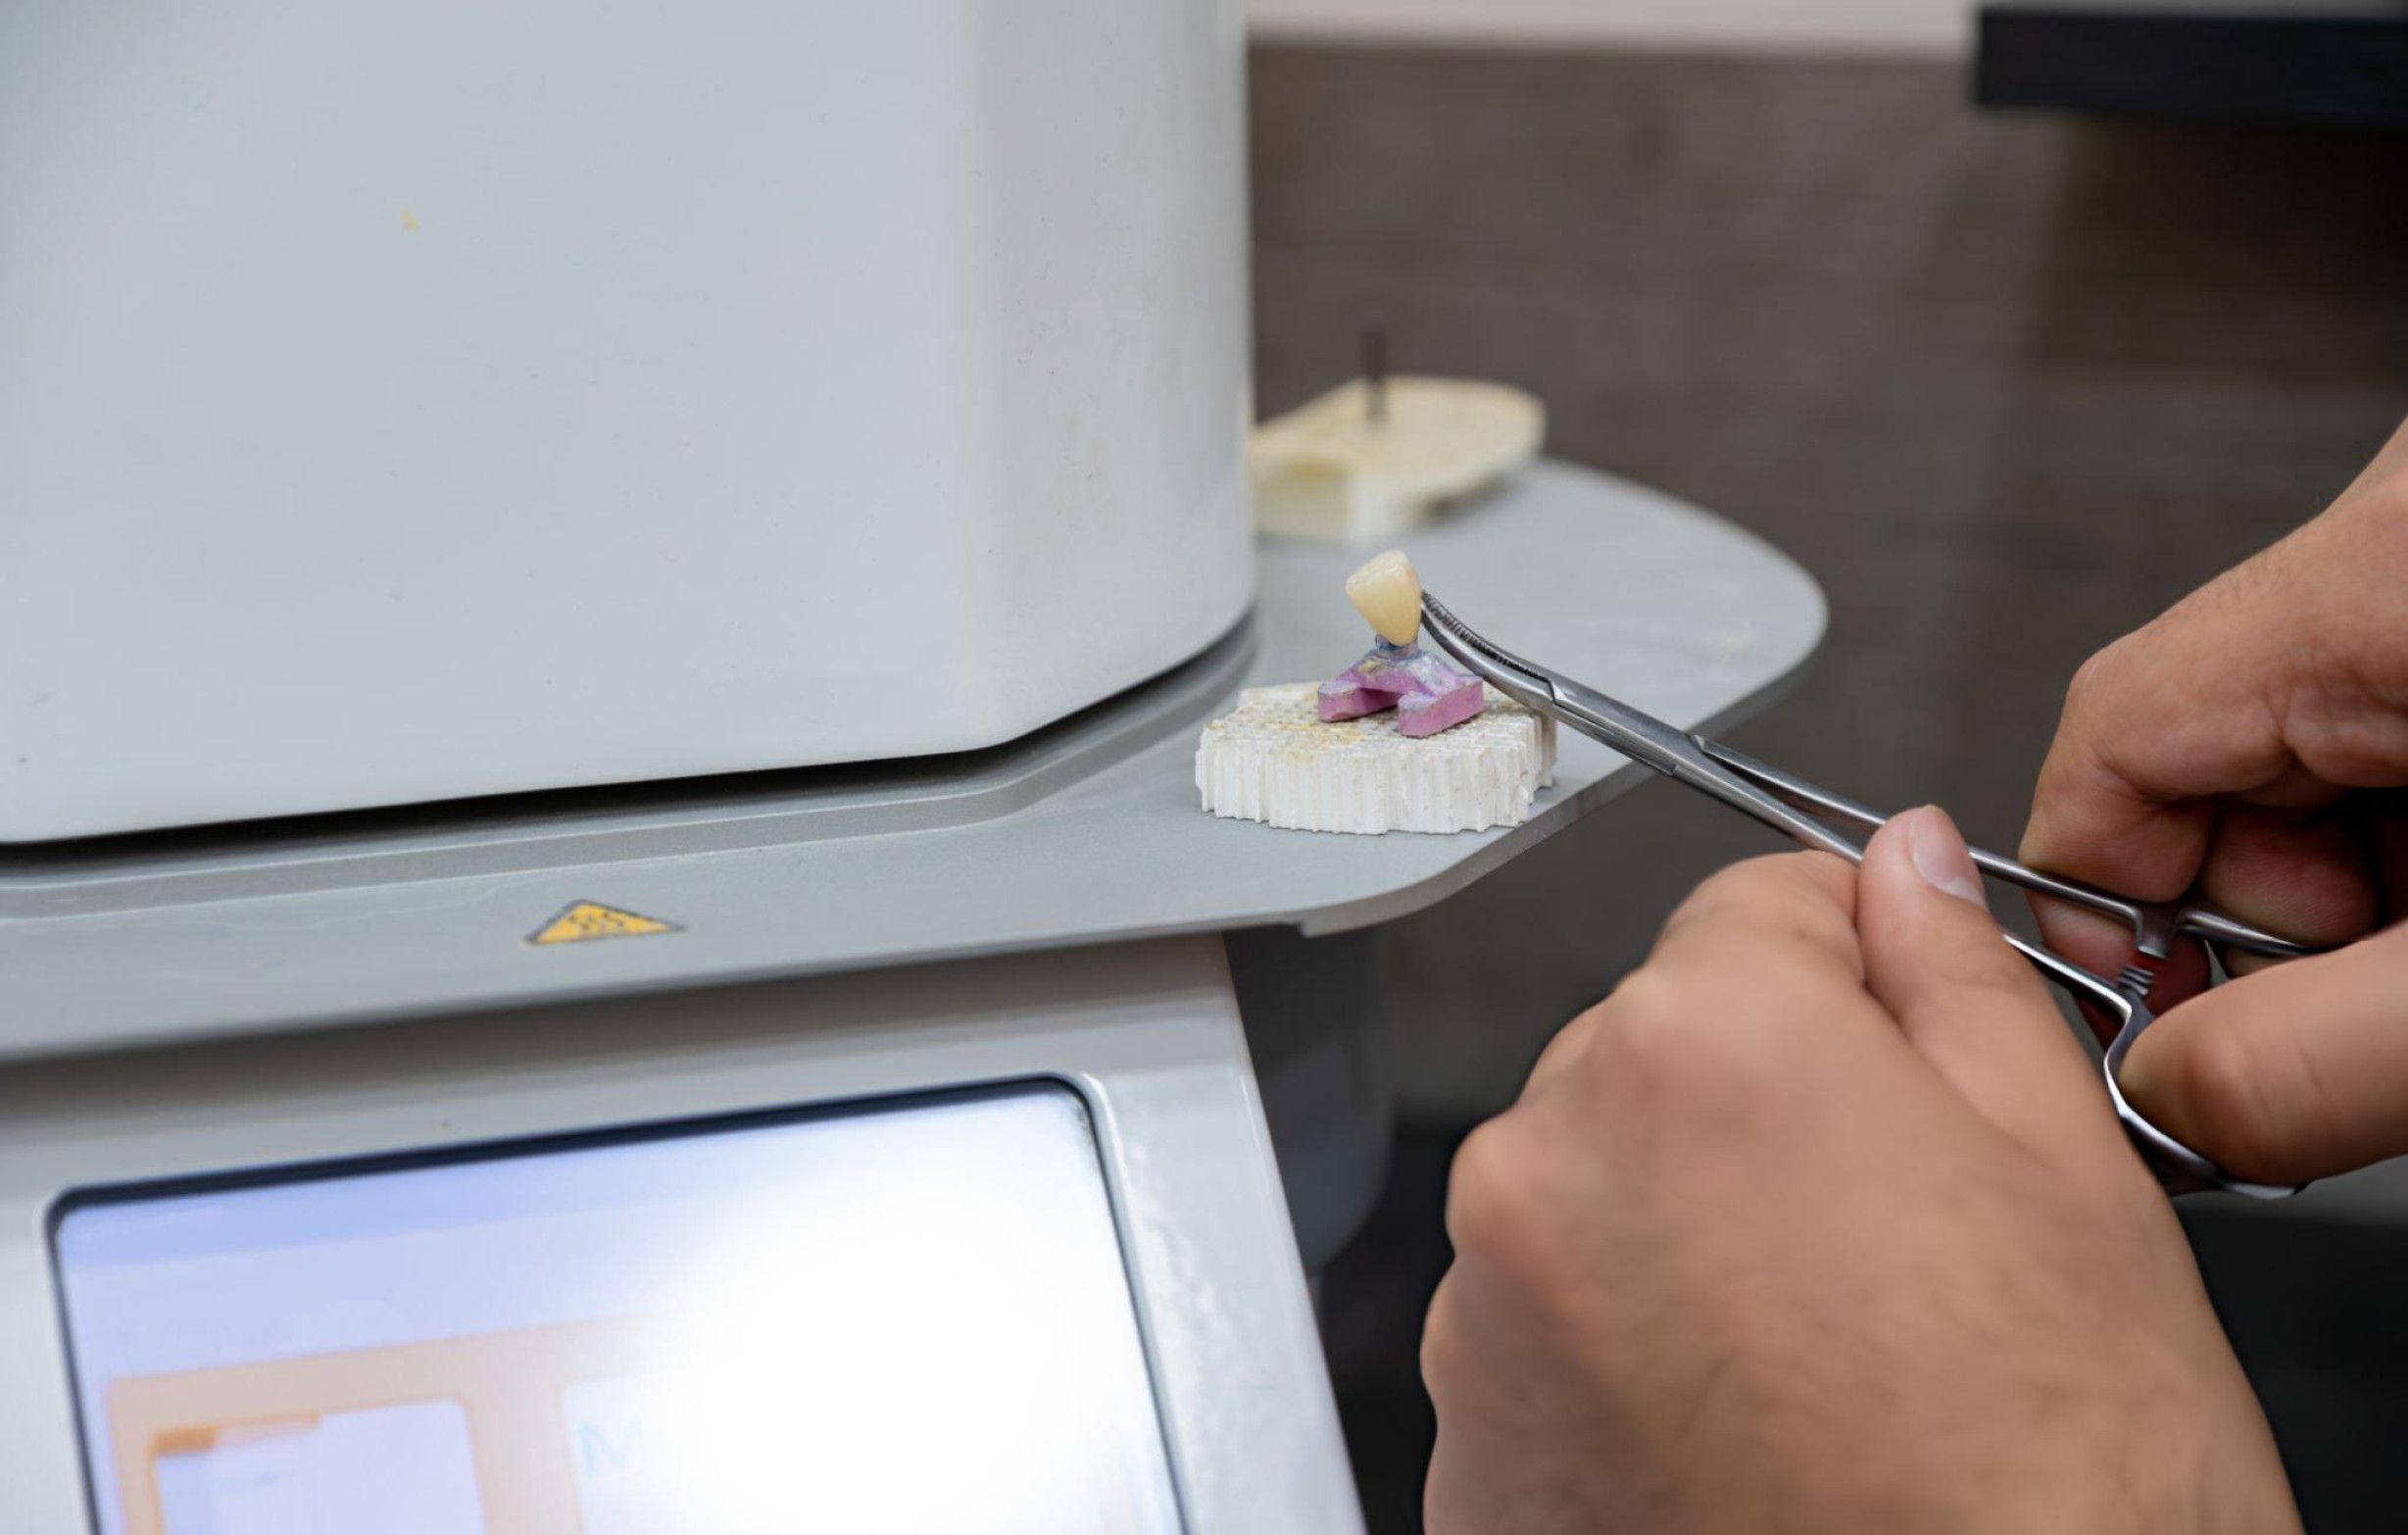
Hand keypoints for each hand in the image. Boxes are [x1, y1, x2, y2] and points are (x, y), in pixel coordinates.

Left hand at [1422, 810, 2294, 1533]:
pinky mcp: (1462, 1443)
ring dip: (1679, 1233)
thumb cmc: (2051, 1485)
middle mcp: (1552, 1160)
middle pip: (1657, 1052)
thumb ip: (1957, 979)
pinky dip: (1620, 1355)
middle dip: (1757, 1107)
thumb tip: (1906, 868)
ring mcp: (1484, 1311)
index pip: (1754, 908)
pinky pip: (1541, 1332)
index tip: (1893, 1035)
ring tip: (1819, 1356)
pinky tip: (1735, 1424)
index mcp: (1704, 1047)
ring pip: (1591, 1194)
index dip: (1852, 971)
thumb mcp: (2066, 1173)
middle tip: (1888, 1237)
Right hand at [2021, 415, 2407, 1183]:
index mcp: (2387, 578)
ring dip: (2360, 877)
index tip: (2173, 1014)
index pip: (2111, 734)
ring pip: (2301, 738)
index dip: (2108, 899)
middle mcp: (2405, 528)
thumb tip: (2169, 1103)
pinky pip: (2386, 708)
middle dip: (2271, 906)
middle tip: (2376, 1004)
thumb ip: (2321, 1060)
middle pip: (2201, 745)